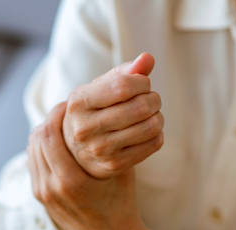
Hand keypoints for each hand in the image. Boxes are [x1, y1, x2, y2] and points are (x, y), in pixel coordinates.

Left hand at [27, 101, 185, 229]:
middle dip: (49, 119)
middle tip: (64, 108)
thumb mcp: (121, 170)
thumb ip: (109, 141)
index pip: (48, 134)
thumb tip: (105, 106)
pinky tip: (56, 141)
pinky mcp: (40, 198)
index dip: (56, 113)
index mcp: (69, 182)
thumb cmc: (121, 201)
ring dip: (44, 133)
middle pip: (36, 139)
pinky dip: (42, 148)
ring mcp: (42, 194)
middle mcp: (50, 188)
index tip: (69, 102)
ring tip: (60, 122)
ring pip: (32, 150)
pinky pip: (34, 164)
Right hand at [62, 53, 163, 178]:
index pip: (123, 86)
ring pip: (150, 126)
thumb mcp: (101, 88)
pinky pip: (153, 144)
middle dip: (154, 99)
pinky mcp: (115, 165)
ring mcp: (100, 150)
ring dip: (158, 116)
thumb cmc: (95, 110)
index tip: (142, 84)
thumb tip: (148, 59)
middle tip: (150, 100)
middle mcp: (85, 128)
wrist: (77, 150)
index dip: (141, 82)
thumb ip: (125, 72)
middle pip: (140, 107)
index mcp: (79, 103)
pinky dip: (157, 134)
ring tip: (150, 115)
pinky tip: (147, 131)